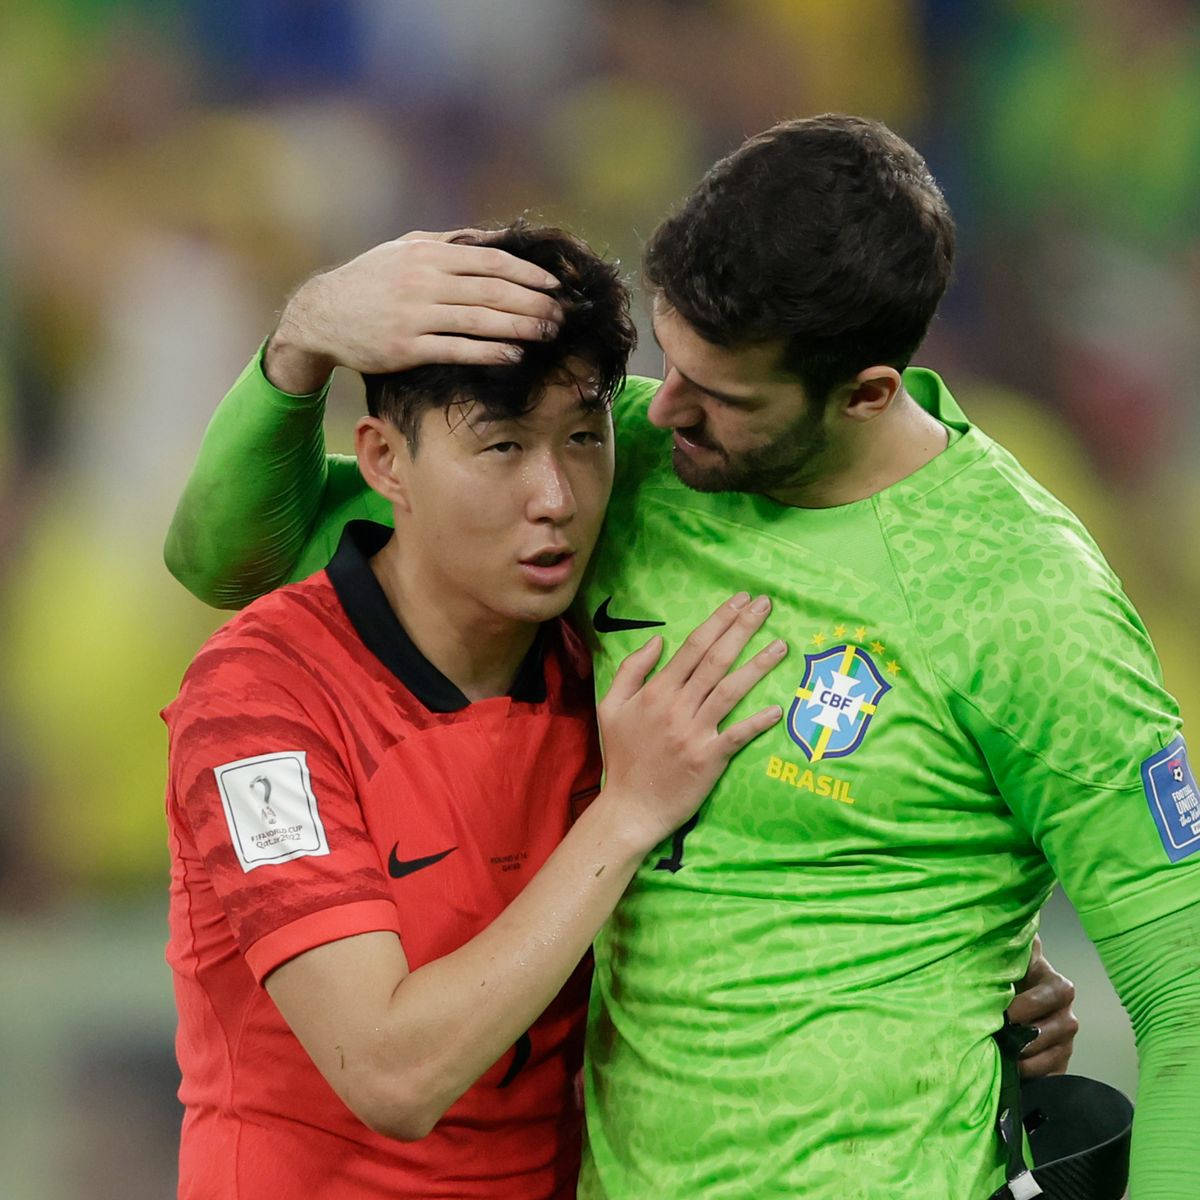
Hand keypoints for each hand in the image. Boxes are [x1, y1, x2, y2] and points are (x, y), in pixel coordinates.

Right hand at [264, 231, 565, 392]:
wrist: (321, 315)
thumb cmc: (372, 281)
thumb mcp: (406, 250)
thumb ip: (451, 243)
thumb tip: (498, 239)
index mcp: (428, 255)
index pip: (491, 261)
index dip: (528, 273)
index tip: (556, 285)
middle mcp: (423, 281)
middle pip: (492, 290)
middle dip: (533, 303)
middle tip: (563, 316)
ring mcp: (414, 315)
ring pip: (479, 320)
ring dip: (520, 327)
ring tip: (549, 334)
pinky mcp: (405, 348)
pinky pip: (456, 350)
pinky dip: (489, 352)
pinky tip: (514, 355)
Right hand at [596, 593, 785, 852]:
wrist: (629, 808)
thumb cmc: (622, 757)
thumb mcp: (610, 707)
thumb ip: (631, 670)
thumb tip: (656, 641)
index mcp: (656, 691)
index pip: (693, 646)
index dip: (719, 620)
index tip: (740, 600)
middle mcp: (677, 706)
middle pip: (716, 659)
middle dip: (742, 628)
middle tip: (765, 605)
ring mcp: (695, 732)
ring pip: (731, 690)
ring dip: (758, 666)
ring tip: (781, 646)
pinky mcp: (710, 758)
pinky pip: (738, 735)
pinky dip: (757, 722)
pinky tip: (777, 708)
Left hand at [1007, 935, 1078, 1077]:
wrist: (1007, 997)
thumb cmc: (1004, 974)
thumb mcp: (1007, 957)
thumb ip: (1011, 945)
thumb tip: (1006, 923)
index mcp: (1052, 981)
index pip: (1057, 991)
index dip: (1033, 1004)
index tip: (1007, 1013)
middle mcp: (1065, 1009)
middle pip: (1063, 1025)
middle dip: (1033, 1034)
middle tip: (1006, 1038)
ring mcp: (1065, 1035)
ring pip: (1061, 1050)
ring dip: (1034, 1057)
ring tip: (1010, 1058)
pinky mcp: (1060, 1058)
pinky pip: (1057, 1072)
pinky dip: (1038, 1075)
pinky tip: (1018, 1075)